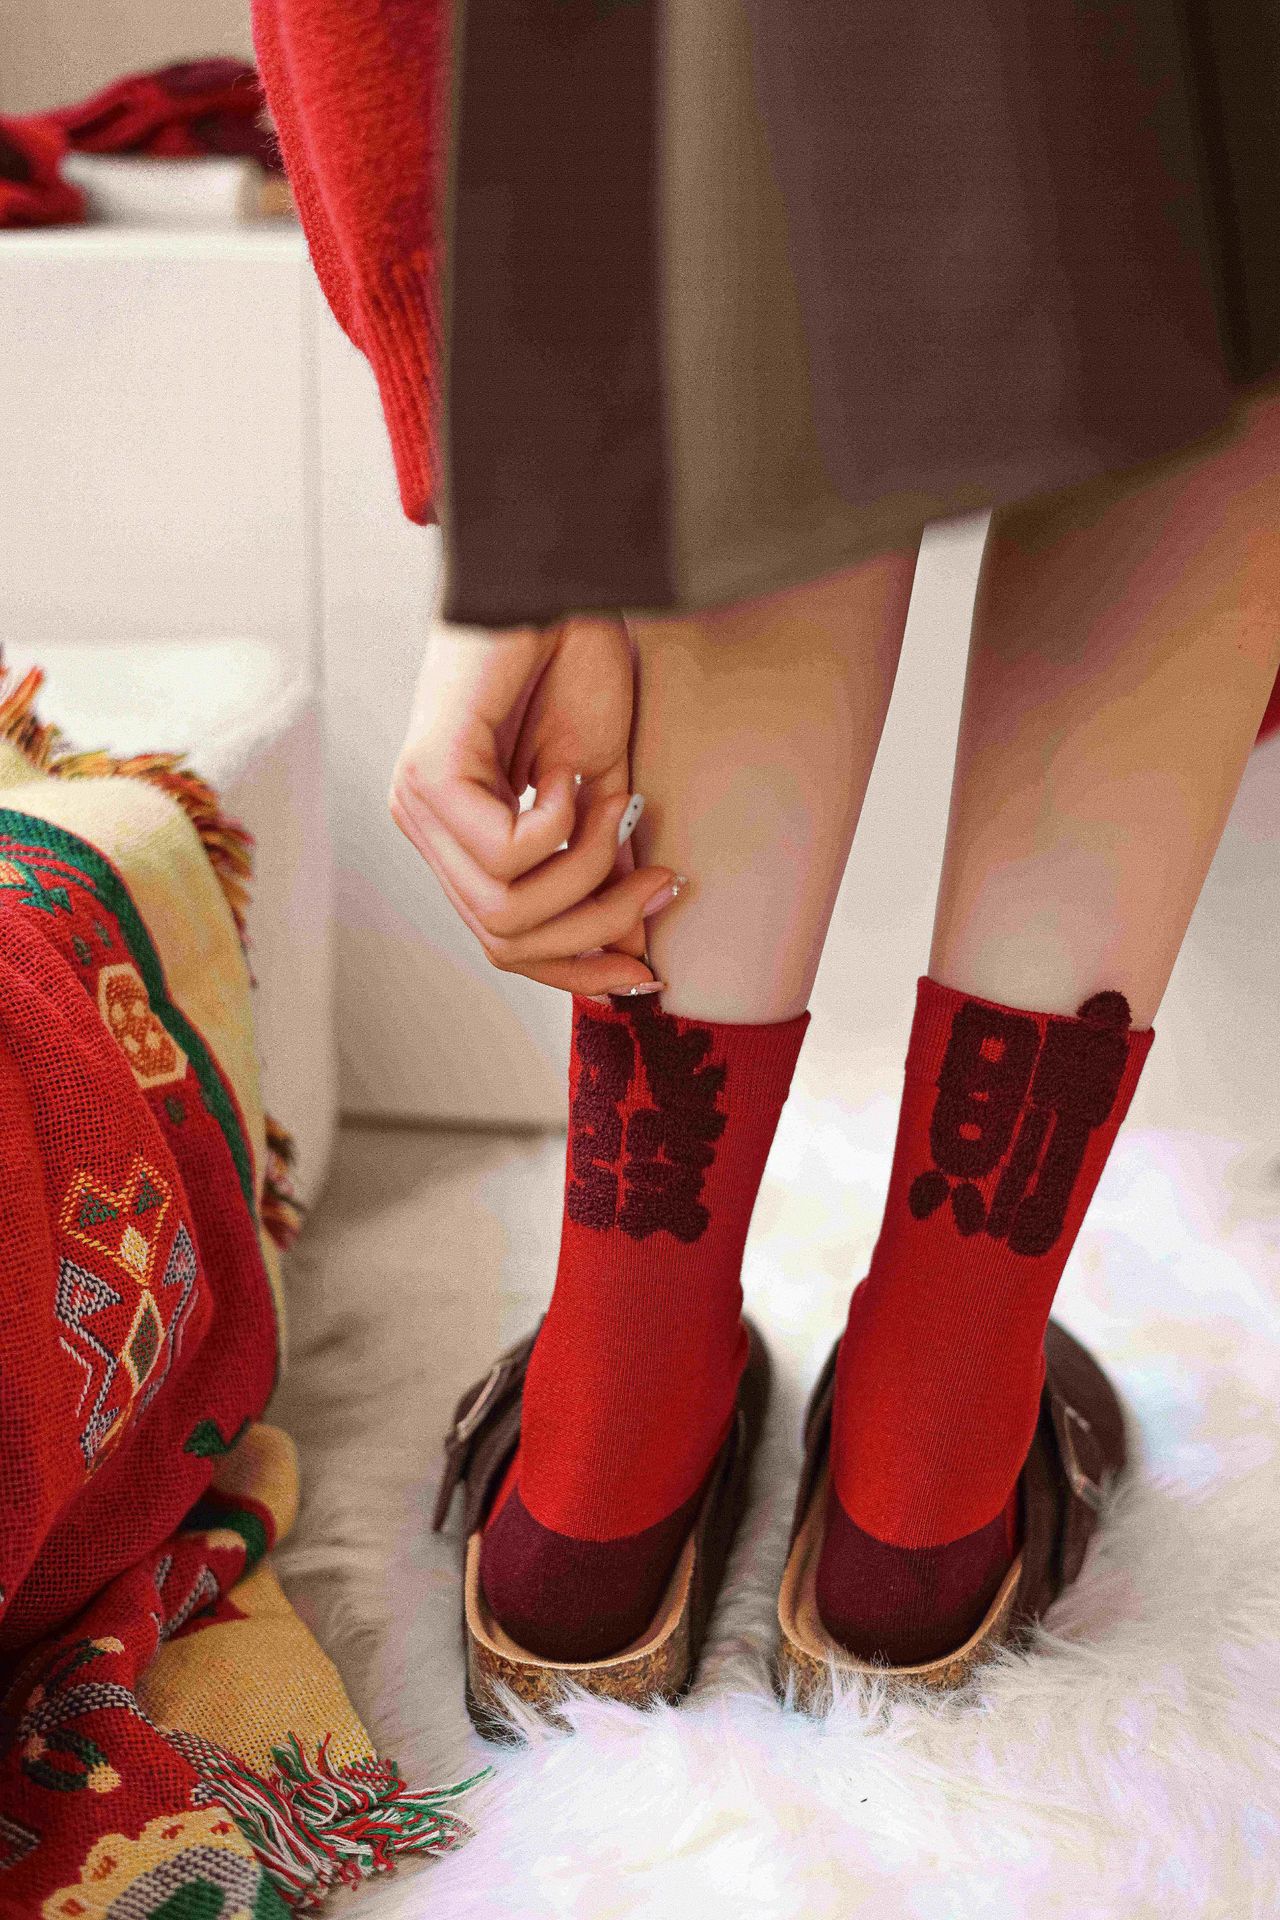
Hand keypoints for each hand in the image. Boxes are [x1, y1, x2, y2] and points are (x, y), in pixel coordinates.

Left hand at [389, 608, 683, 998]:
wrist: (562, 584)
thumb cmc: (576, 668)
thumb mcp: (603, 792)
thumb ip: (605, 868)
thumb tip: (635, 946)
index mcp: (461, 837)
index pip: (506, 944)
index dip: (578, 970)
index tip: (648, 972)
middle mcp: (427, 830)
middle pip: (506, 942)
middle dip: (596, 926)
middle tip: (658, 882)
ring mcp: (418, 805)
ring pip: (505, 911)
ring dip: (582, 870)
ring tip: (607, 806)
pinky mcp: (428, 775)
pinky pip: (504, 854)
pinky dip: (557, 824)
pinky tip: (563, 771)